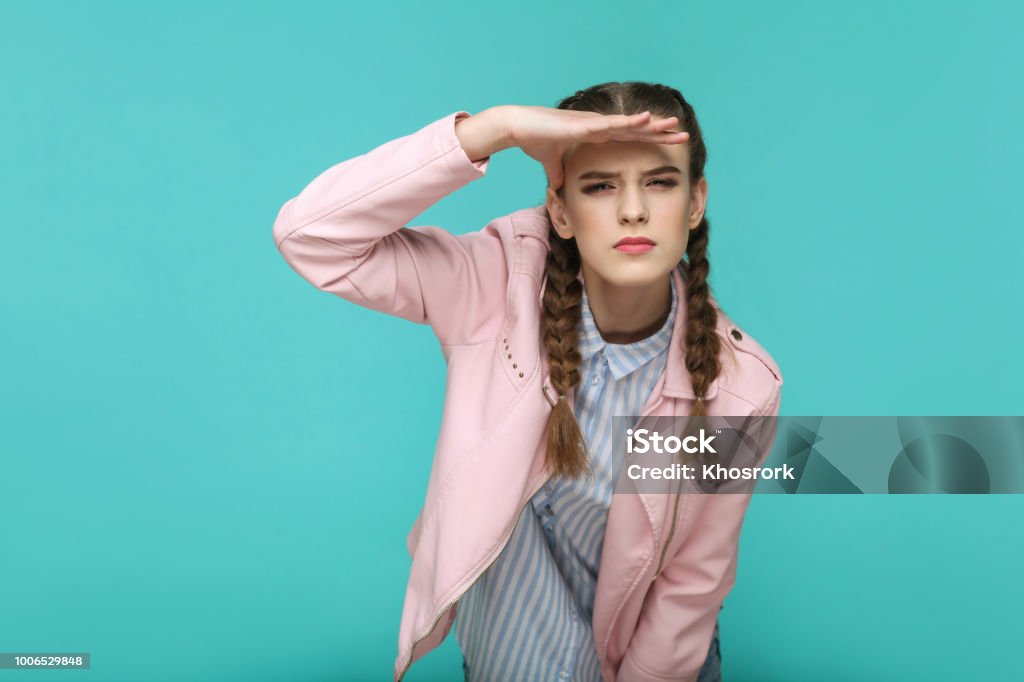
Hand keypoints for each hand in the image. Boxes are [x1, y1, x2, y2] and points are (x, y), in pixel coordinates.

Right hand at [506, 106, 688, 191]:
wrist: (518, 128)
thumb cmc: (534, 140)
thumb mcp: (552, 163)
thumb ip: (558, 173)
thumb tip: (559, 186)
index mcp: (596, 135)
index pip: (630, 140)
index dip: (650, 141)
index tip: (669, 144)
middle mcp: (600, 127)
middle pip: (637, 131)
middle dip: (660, 133)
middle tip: (684, 134)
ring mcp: (594, 124)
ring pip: (630, 125)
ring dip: (653, 125)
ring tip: (674, 124)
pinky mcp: (585, 125)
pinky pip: (612, 124)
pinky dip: (630, 122)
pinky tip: (647, 119)